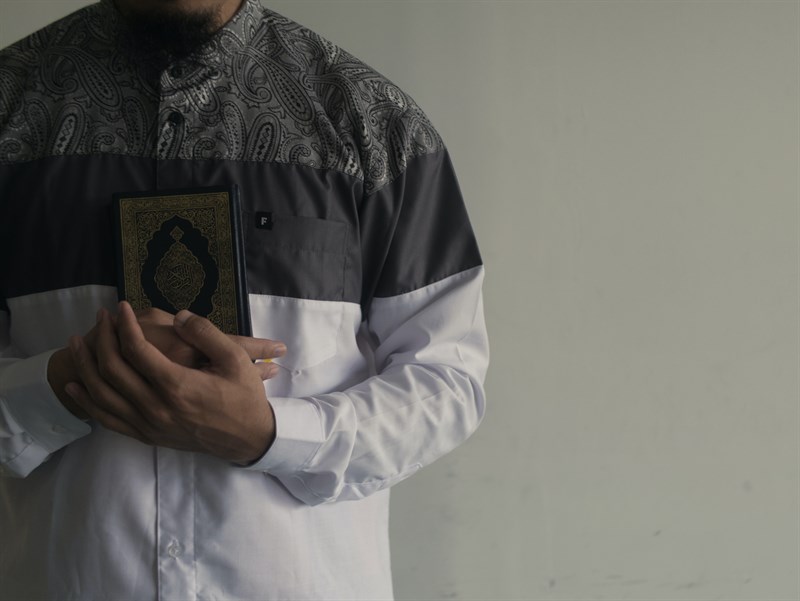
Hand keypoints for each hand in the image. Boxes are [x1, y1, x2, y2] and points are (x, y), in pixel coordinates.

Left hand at [64, 302, 279, 462]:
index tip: (120, 307)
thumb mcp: (236, 359)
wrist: (247, 439)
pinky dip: (87, 401)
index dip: (124, 324)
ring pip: (102, 394)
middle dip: (102, 337)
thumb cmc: (244, 397)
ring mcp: (149, 424)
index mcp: (177, 385)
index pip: (137, 349)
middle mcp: (156, 406)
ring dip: (85, 365)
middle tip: (100, 317)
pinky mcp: (147, 435)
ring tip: (78, 342)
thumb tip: (179, 316)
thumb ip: (206, 334)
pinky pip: (108, 419)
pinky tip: (76, 385)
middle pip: (113, 369)